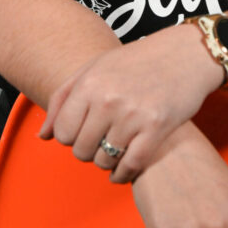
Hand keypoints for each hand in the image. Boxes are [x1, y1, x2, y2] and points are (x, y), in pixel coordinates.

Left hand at [38, 23, 223, 181]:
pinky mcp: (156, 129)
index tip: (83, 130)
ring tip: (116, 145)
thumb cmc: (137, 60)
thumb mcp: (95, 68)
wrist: (185, 54)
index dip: (70, 137)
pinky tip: (125, 167)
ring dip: (108, 160)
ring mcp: (132, 116)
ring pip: (104, 161)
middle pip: (81, 150)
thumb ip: (63, 99)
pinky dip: (124, 173)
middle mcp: (108, 100)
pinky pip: (130, 166)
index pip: (62, 133)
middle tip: (102, 137)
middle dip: (88, 149)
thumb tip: (42, 136)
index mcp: (89, 83)